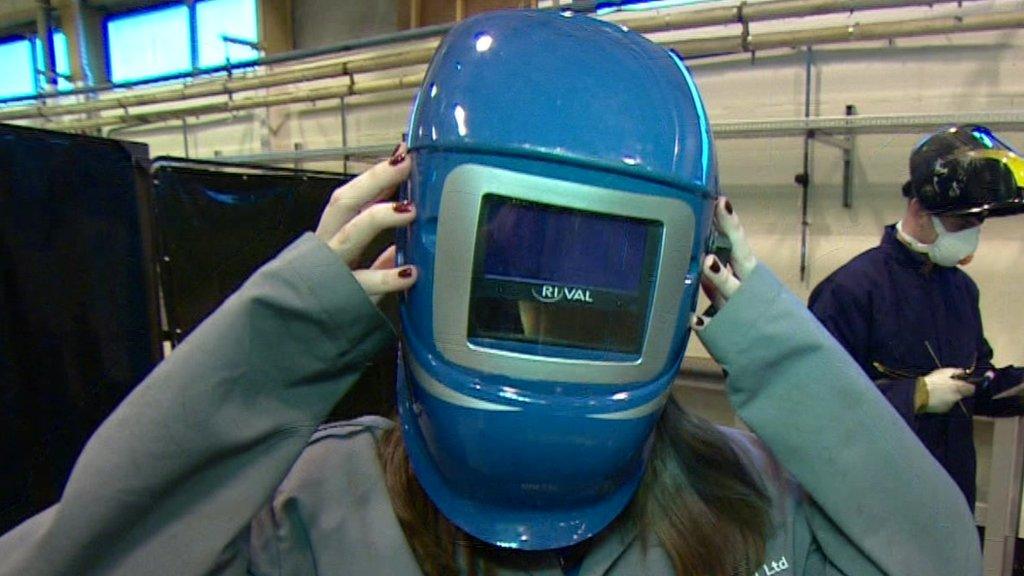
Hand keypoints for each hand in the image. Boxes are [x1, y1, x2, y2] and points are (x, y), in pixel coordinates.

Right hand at [314, 142, 416, 303]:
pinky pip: (365, 285)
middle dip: (374, 180)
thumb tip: (406, 246)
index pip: (351, 197)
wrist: (288, 338)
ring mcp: (331, 272)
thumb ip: (379, 260)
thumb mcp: (354, 275)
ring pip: (349, 236)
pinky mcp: (341, 300)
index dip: (375, 176)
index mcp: (330, 238)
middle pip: (344, 203)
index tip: (402, 154)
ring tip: (409, 209)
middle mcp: (327, 249)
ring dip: (378, 218)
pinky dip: (389, 278)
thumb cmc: (326, 303)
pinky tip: (411, 273)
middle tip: (404, 164)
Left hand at [691, 197, 755, 329]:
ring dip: (720, 278)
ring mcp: (739, 311)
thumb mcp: (741, 293)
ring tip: (708, 262)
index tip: (721, 201)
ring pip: (730, 291)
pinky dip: (705, 323)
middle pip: (740, 258)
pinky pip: (715, 327)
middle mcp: (746, 289)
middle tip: (719, 214)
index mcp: (750, 276)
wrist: (785, 355)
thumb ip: (720, 279)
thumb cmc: (756, 318)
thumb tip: (700, 258)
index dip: (730, 224)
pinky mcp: (731, 334)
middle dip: (730, 236)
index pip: (739, 245)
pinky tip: (693, 318)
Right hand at [921, 367, 974, 412]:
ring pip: (953, 399)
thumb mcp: (945, 372)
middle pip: (962, 394)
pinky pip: (945, 404)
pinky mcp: (943, 410)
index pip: (972, 389)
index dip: (968, 385)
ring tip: (937, 391)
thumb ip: (957, 371)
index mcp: (960, 387)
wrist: (920, 394)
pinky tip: (934, 397)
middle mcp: (958, 397)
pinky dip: (941, 401)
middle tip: (947, 385)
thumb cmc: (933, 381)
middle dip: (957, 390)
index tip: (962, 382)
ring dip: (948, 396)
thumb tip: (964, 372)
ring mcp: (951, 404)